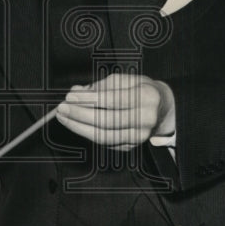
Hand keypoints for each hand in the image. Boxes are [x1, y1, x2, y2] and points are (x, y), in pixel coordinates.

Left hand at [56, 73, 174, 151]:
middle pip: (107, 121)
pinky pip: (105, 142)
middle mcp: (146, 118)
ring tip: (64, 118)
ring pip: (104, 136)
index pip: (112, 100)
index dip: (89, 99)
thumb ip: (99, 86)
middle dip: (80, 115)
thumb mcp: (124, 80)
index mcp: (147, 96)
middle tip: (62, 108)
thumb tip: (76, 92)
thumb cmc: (140, 90)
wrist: (162, 108)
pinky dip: (87, 133)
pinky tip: (75, 125)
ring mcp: (140, 135)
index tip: (70, 96)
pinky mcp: (132, 145)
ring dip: (79, 127)